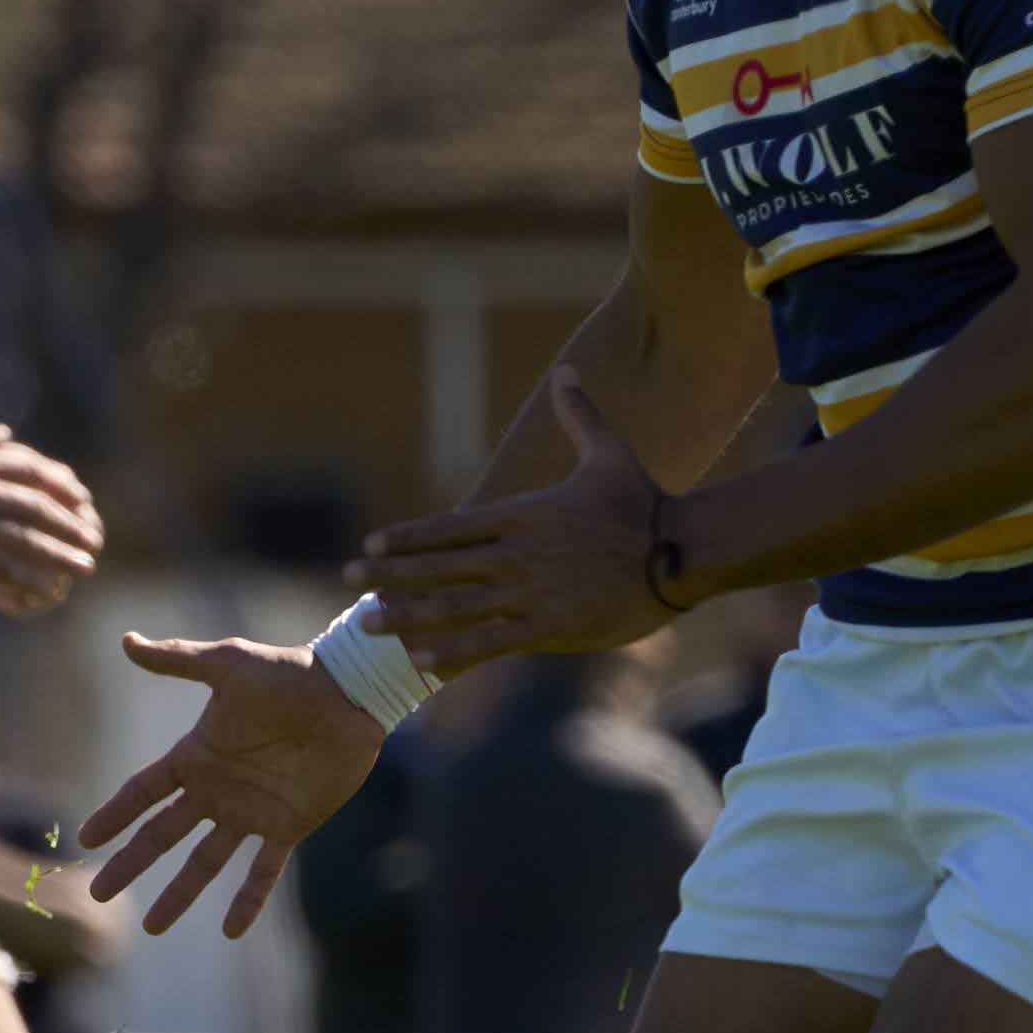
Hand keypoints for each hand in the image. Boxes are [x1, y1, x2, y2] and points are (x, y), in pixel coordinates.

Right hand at [0, 427, 104, 617]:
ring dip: (61, 554)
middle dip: (71, 524)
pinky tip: (45, 590)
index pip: (34, 470)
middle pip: (40, 506)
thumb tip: (1, 431)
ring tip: (85, 566)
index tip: (82, 499)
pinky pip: (1, 566)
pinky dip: (27, 579)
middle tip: (93, 539)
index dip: (62, 486)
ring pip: (29, 538)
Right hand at [75, 631, 382, 937]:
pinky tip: (230, 930)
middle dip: (130, 864)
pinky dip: (248, 900)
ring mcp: (250, 812)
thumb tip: (125, 641)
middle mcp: (216, 790)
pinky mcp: (289, 826)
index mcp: (196, 756)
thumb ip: (179, 659)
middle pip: (162, 835)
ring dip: (178, 894)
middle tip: (99, 893)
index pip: (143, 792)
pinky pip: (263, 870)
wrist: (349, 692)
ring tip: (154, 928)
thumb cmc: (289, 672)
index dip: (114, 814)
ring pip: (205, 862)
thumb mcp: (229, 663)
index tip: (85, 838)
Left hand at [351, 373, 675, 673]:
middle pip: (439, 564)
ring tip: (366, 624)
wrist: (686, 551)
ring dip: (407, 615)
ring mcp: (530, 593)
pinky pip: (491, 643)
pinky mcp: (551, 628)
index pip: (450, 525)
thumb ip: (579, 414)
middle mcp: (516, 554)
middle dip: (389, 572)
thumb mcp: (607, 451)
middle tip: (347, 578)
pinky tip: (419, 661)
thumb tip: (568, 371)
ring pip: (454, 606)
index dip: (408, 536)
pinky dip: (453, 652)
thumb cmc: (645, 502)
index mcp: (522, 514)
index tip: (371, 542)